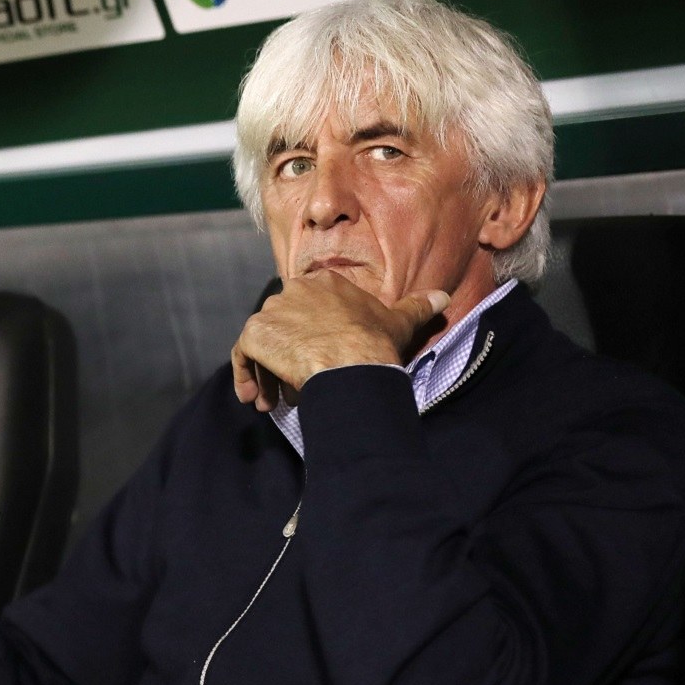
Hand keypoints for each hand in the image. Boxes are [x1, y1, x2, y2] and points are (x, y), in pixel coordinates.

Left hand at [231, 271, 449, 411]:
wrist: (351, 364)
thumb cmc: (376, 345)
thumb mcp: (400, 323)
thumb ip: (417, 308)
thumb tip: (441, 297)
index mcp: (324, 283)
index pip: (307, 308)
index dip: (311, 337)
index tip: (314, 363)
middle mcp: (293, 290)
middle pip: (283, 325)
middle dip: (287, 357)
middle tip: (295, 389)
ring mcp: (271, 311)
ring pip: (264, 343)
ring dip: (268, 372)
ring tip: (275, 402)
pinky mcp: (255, 334)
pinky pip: (243, 355)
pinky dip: (246, 376)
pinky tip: (257, 399)